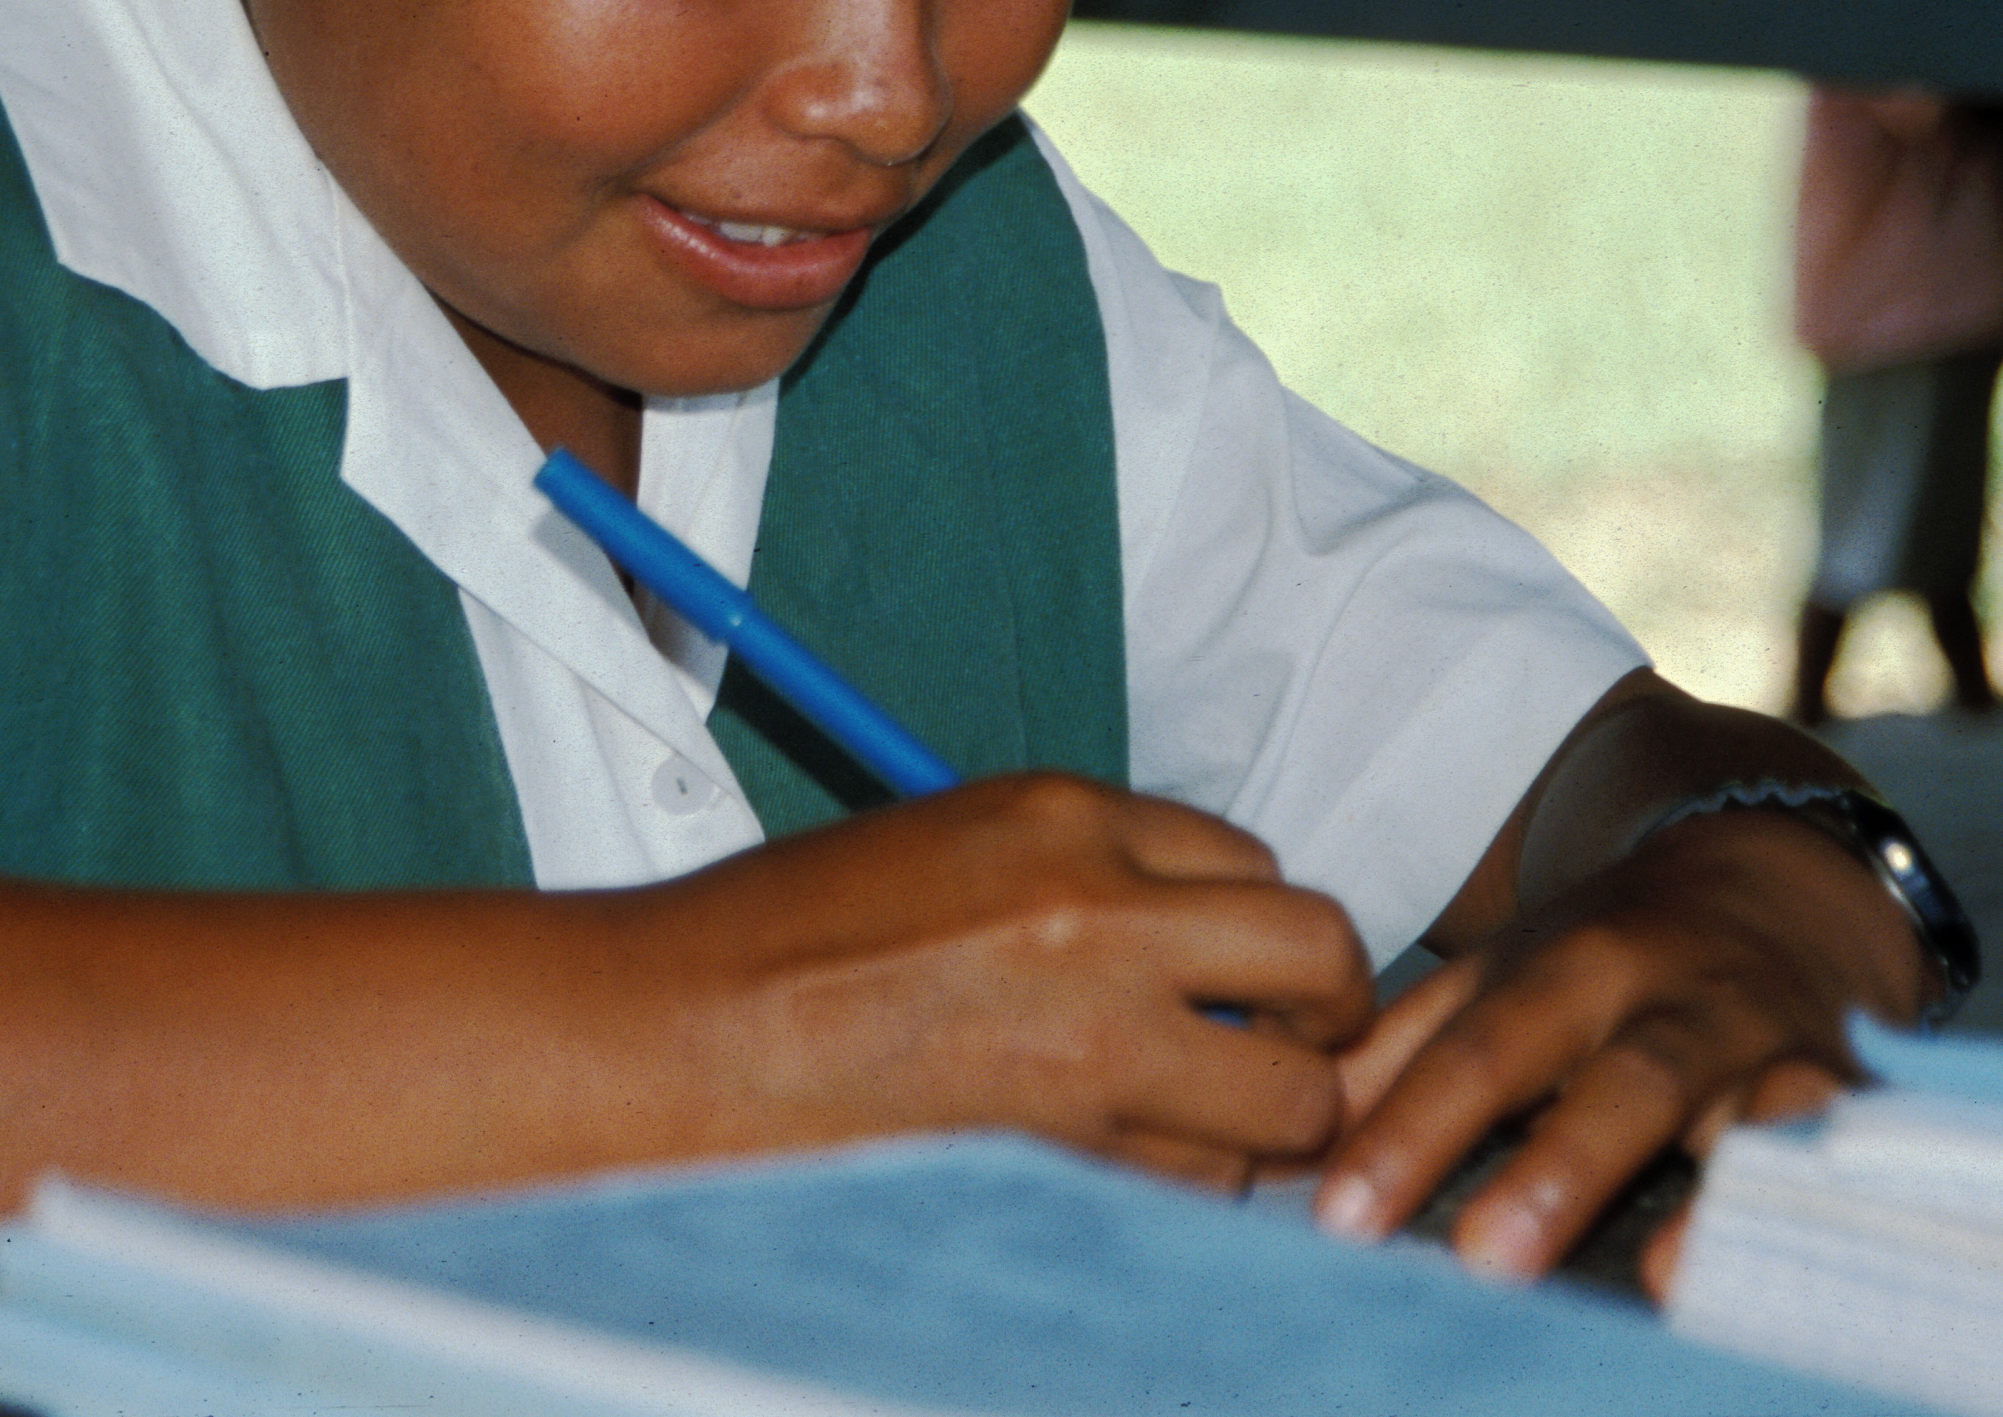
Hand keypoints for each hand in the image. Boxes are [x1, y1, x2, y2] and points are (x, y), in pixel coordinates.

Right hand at [634, 773, 1378, 1189]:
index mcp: (1063, 815)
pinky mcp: (1064, 1157)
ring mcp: (1091, 1044)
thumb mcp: (955, 842)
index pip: (1256, 861)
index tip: (1235, 968)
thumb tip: (1206, 931)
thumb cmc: (791, 938)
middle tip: (1283, 1041)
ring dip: (1250, 1118)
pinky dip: (1178, 1185)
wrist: (680, 1036)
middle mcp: (1100, 915)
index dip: (1256, 926)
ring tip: (1167, 1116)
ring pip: (1280, 1102)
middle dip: (1323, 1013)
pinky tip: (1105, 1162)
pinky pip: (1194, 1187)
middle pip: (1322, 958)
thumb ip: (1089, 872)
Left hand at [1308, 807, 1925, 1289]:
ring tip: (1651, 1278)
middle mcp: (1674, 998)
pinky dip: (1812, 1207)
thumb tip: (1287, 1141)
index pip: (1478, 1052)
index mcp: (1569, 967)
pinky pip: (1841, 1154)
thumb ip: (1398, 1056)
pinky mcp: (1851, 1092)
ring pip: (1743, 1115)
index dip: (1408, 1135)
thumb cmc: (1608, 961)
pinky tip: (1770, 1268)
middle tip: (1482, 1261)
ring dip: (1700, 1197)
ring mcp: (1769, 1045)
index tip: (1339, 1221)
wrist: (1780, 883)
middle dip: (1553, 1169)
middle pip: (1614, 1081)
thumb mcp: (1501, 979)